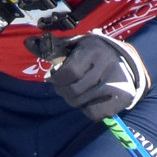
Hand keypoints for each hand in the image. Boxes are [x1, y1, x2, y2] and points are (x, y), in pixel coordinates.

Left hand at [34, 31, 151, 119]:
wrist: (128, 61)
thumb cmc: (95, 52)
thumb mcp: (76, 44)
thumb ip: (53, 47)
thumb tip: (28, 44)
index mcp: (93, 50)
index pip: (68, 73)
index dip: (57, 79)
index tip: (56, 78)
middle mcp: (106, 66)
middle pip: (73, 91)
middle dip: (63, 92)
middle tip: (64, 88)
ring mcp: (115, 84)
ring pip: (81, 103)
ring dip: (73, 100)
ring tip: (77, 92)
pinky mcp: (121, 99)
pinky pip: (93, 113)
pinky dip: (87, 109)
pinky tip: (89, 100)